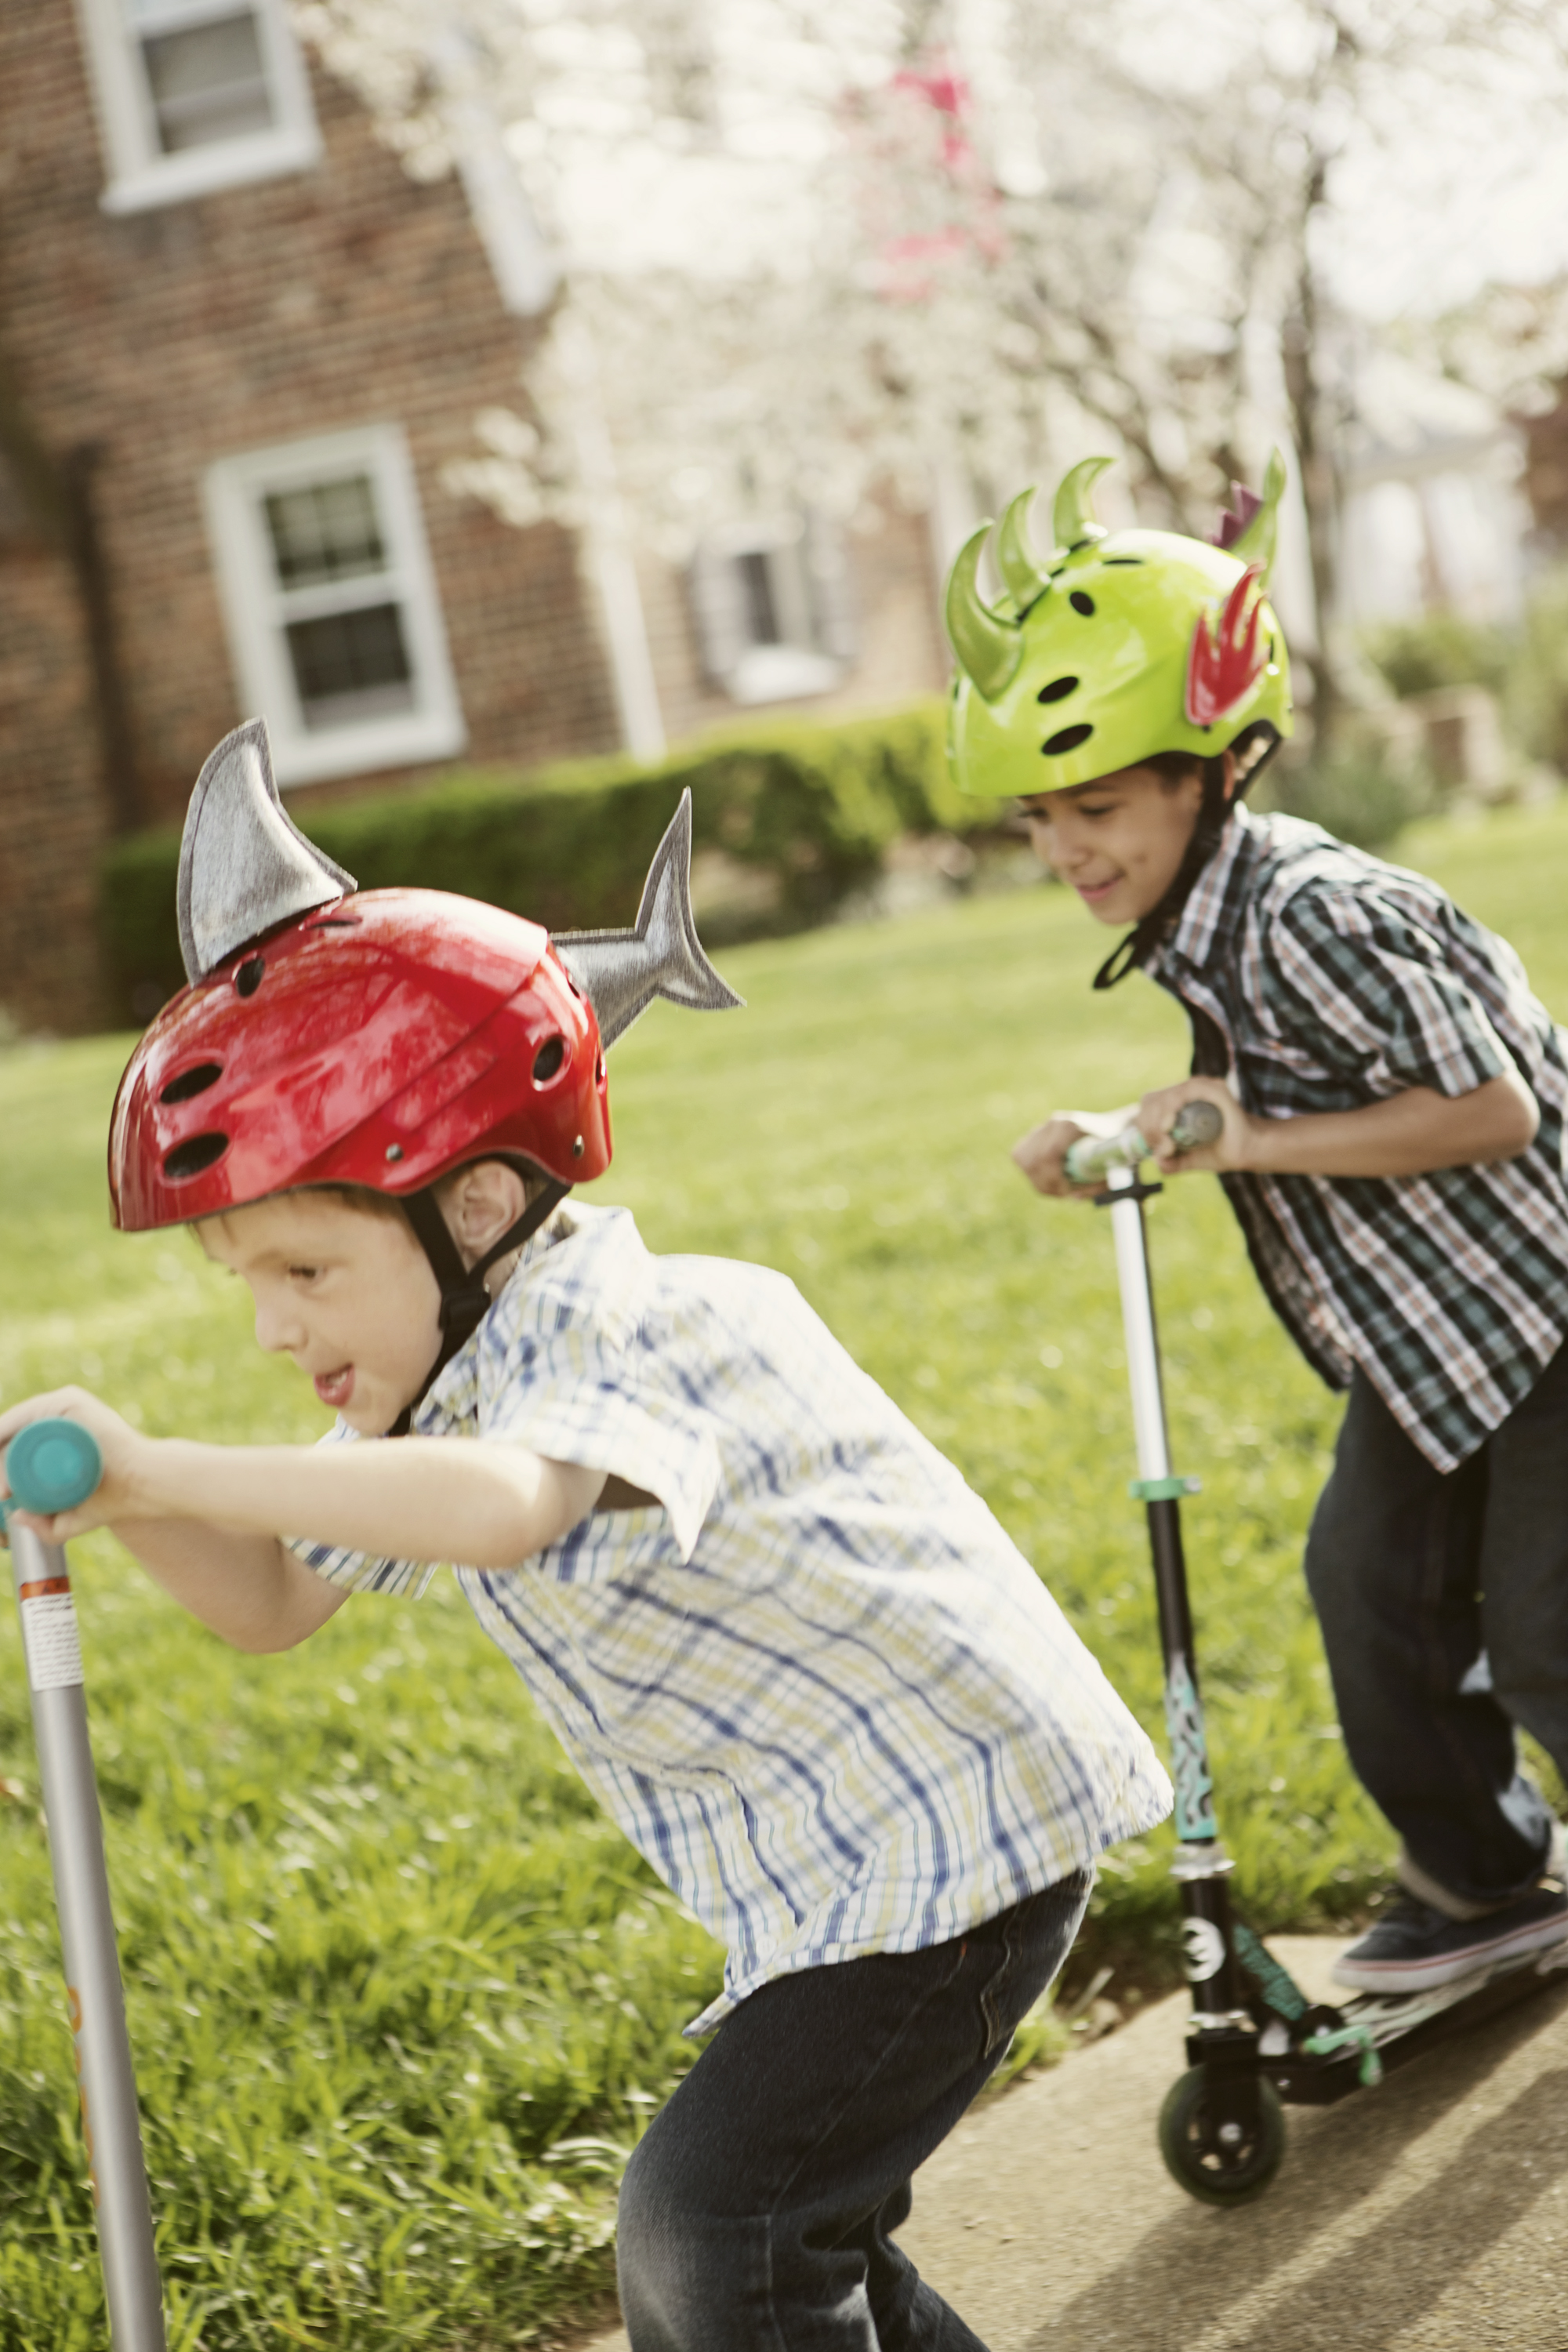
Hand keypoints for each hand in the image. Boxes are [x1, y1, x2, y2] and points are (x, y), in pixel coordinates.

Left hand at [0, 1386, 149, 1543]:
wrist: (142, 1485)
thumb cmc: (112, 1500)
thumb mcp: (69, 1519)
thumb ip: (43, 1526)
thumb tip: (15, 1515)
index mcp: (56, 1437)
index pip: (13, 1448)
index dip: (2, 1472)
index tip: (2, 1495)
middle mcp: (56, 1416)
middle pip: (11, 1439)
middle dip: (0, 1467)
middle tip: (3, 1494)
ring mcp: (62, 1406)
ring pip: (16, 1432)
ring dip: (3, 1460)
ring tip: (5, 1489)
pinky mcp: (69, 1401)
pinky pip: (25, 1416)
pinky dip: (7, 1433)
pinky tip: (5, 1463)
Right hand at [1012, 1108, 1129, 1199]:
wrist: (1114, 1126)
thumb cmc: (1117, 1148)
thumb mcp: (1114, 1165)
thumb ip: (1095, 1183)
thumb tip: (1074, 1197)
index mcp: (1071, 1126)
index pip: (1050, 1155)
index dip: (1054, 1178)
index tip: (1067, 1191)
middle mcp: (1053, 1123)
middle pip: (1033, 1160)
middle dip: (1046, 1184)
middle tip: (1064, 1193)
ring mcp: (1043, 1126)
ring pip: (1023, 1159)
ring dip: (1039, 1180)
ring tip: (1059, 1188)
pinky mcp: (1035, 1133)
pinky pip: (1021, 1156)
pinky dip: (1033, 1172)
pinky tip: (1050, 1177)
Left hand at [1135, 1078, 1254, 1175]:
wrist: (1250, 1152)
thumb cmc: (1220, 1152)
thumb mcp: (1188, 1160)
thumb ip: (1171, 1162)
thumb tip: (1157, 1161)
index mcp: (1178, 1101)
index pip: (1149, 1105)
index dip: (1144, 1125)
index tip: (1156, 1149)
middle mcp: (1187, 1091)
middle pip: (1151, 1100)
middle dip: (1148, 1127)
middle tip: (1164, 1149)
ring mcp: (1201, 1088)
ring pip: (1164, 1097)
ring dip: (1157, 1123)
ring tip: (1169, 1146)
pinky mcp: (1214, 1089)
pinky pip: (1185, 1092)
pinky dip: (1172, 1108)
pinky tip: (1170, 1126)